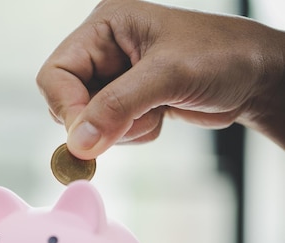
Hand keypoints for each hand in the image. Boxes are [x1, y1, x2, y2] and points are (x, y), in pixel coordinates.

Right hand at [37, 0, 284, 158]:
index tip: (85, 137)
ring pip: (88, 121)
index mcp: (105, 26)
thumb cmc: (223, 58)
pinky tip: (162, 115)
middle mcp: (104, 49)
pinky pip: (109, 130)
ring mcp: (115, 76)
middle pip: (67, 100)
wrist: (259, 78)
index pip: (56, 73)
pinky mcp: (128, 100)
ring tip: (158, 111)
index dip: (66, 106)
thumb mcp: (168, 75)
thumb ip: (117, 106)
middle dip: (99, 119)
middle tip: (134, 121)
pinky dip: (134, 133)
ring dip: (121, 129)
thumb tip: (77, 143)